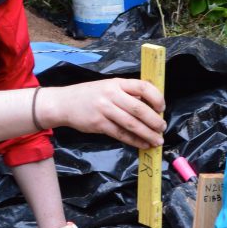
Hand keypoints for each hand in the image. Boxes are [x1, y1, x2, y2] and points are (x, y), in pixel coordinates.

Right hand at [43, 79, 165, 148]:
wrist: (64, 103)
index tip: (162, 107)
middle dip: (155, 121)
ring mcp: (105, 110)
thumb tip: (151, 106)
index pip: (143, 86)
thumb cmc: (90, 95)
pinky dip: (134, 141)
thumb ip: (127, 94)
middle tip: (163, 128)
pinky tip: (143, 144)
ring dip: (148, 134)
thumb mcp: (109, 87)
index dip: (156, 97)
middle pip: (139, 108)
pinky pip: (121, 134)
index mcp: (117, 83)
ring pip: (132, 124)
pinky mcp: (99, 124)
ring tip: (158, 140)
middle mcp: (112, 94)